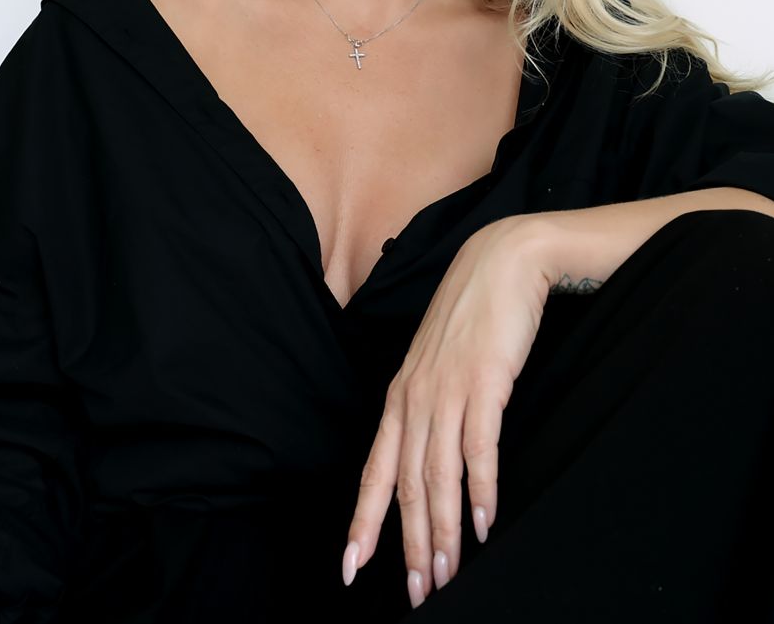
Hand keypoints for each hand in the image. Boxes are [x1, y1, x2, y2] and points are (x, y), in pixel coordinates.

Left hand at [341, 216, 550, 608]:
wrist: (501, 261)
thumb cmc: (472, 315)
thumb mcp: (437, 362)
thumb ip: (430, 405)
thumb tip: (432, 456)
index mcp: (400, 396)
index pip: (375, 471)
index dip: (363, 522)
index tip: (352, 569)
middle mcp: (415, 398)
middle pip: (407, 485)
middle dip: (409, 544)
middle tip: (417, 592)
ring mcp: (447, 389)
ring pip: (438, 475)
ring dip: (443, 531)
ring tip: (447, 575)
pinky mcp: (484, 382)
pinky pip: (478, 446)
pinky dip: (480, 488)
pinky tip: (483, 521)